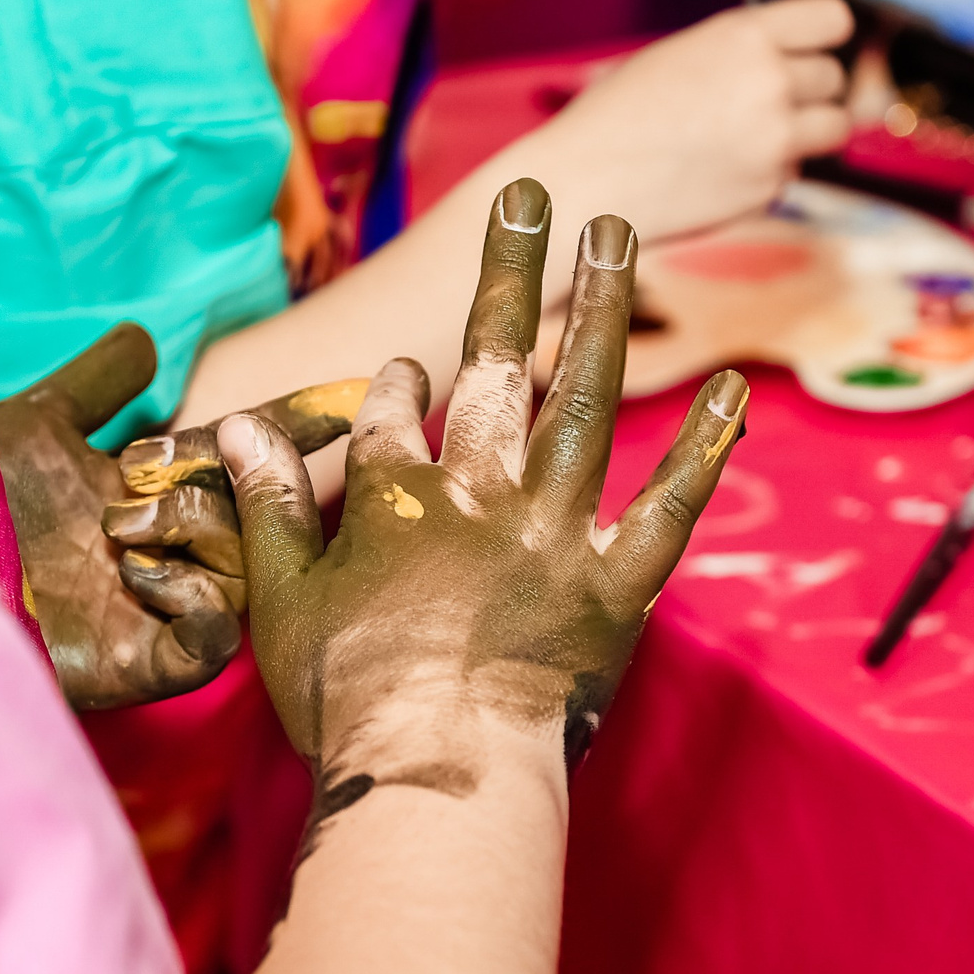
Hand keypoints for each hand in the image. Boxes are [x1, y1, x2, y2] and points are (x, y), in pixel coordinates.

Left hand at [0, 325, 363, 710]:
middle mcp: (161, 554)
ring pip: (242, 571)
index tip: (351, 392)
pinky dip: (197, 606)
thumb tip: (148, 342)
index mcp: (147, 498)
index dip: (294, 424)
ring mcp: (154, 613)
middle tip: (163, 464)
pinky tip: (146, 576)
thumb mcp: (37, 418)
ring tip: (122, 527)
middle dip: (228, 475)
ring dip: (196, 533)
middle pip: (254, 511)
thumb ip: (99, 381)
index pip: (241, 458)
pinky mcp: (139, 667)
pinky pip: (211, 642)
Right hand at [220, 179, 749, 820]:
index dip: (399, 383)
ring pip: (583, 401)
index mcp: (396, 497)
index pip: (394, 409)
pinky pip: (671, 508)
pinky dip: (703, 449)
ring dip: (604, 309)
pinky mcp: (619, 587)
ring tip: (620, 234)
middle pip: (496, 362)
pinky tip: (736, 386)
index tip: (407, 369)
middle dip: (515, 272)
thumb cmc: (347, 704)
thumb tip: (237, 432)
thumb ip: (271, 507)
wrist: (434, 779)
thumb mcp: (282, 601)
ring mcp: (556, 533)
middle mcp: (480, 492)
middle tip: (537, 194)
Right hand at [529, 0, 852, 244]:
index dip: (823, 36)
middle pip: (834, 76)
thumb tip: (796, 60)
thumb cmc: (618, 115)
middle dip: (809, 89)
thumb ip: (744, 51)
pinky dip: (769, 172)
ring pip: (834, 127)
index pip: (834, 19)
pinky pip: (793, 171)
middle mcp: (771, 83)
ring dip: (807, 130)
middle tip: (766, 102)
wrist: (585, 183)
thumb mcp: (682, 54)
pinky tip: (720, 171)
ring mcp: (776, 140)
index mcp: (746, 35)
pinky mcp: (769, 189)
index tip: (808, 49)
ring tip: (759, 135)